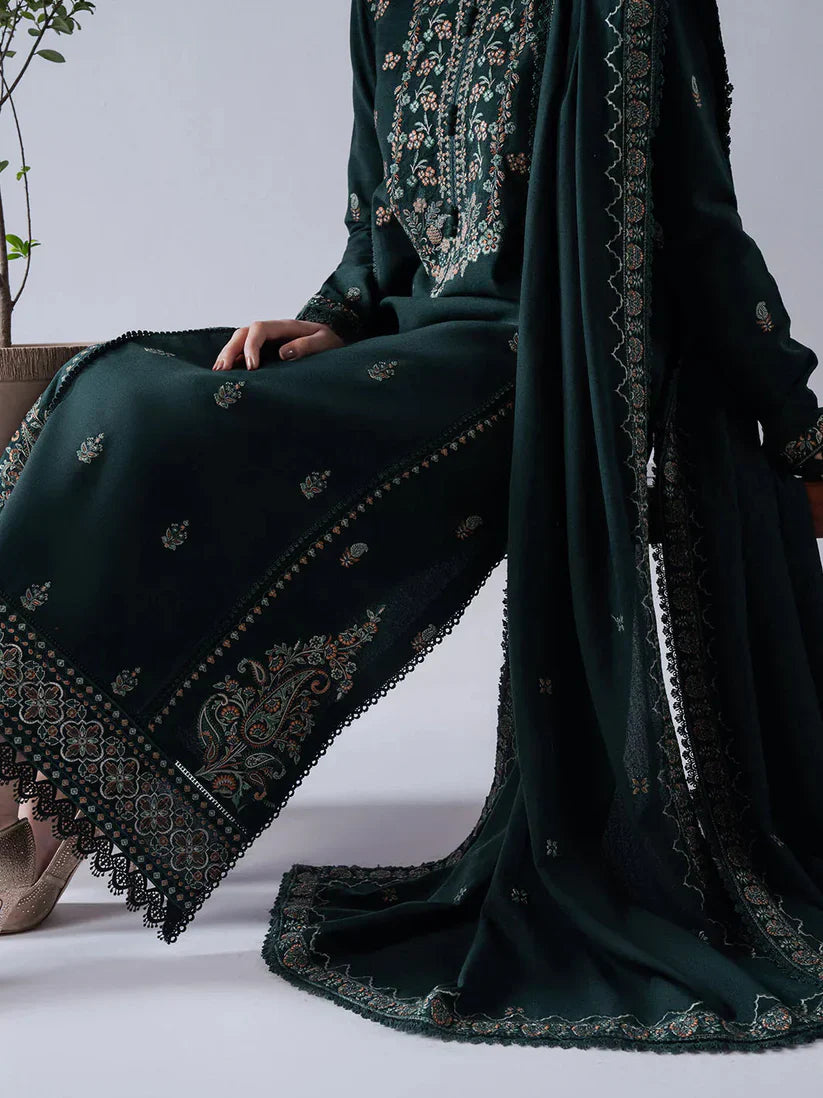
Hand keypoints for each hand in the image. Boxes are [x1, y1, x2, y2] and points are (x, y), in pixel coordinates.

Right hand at [212, 320, 343, 370]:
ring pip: (239, 342)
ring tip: (217, 374)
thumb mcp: (325, 342)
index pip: (259, 329)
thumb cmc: (330, 342)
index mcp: (284, 326)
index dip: (251, 346)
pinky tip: (225, 374)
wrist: (334, 341)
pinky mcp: (265, 351)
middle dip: (230, 351)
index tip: (251, 366)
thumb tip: (283, 353)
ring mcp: (266, 340)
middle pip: (243, 334)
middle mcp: (271, 331)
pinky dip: (233, 362)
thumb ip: (306, 346)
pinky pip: (244, 352)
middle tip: (223, 371)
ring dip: (227, 356)